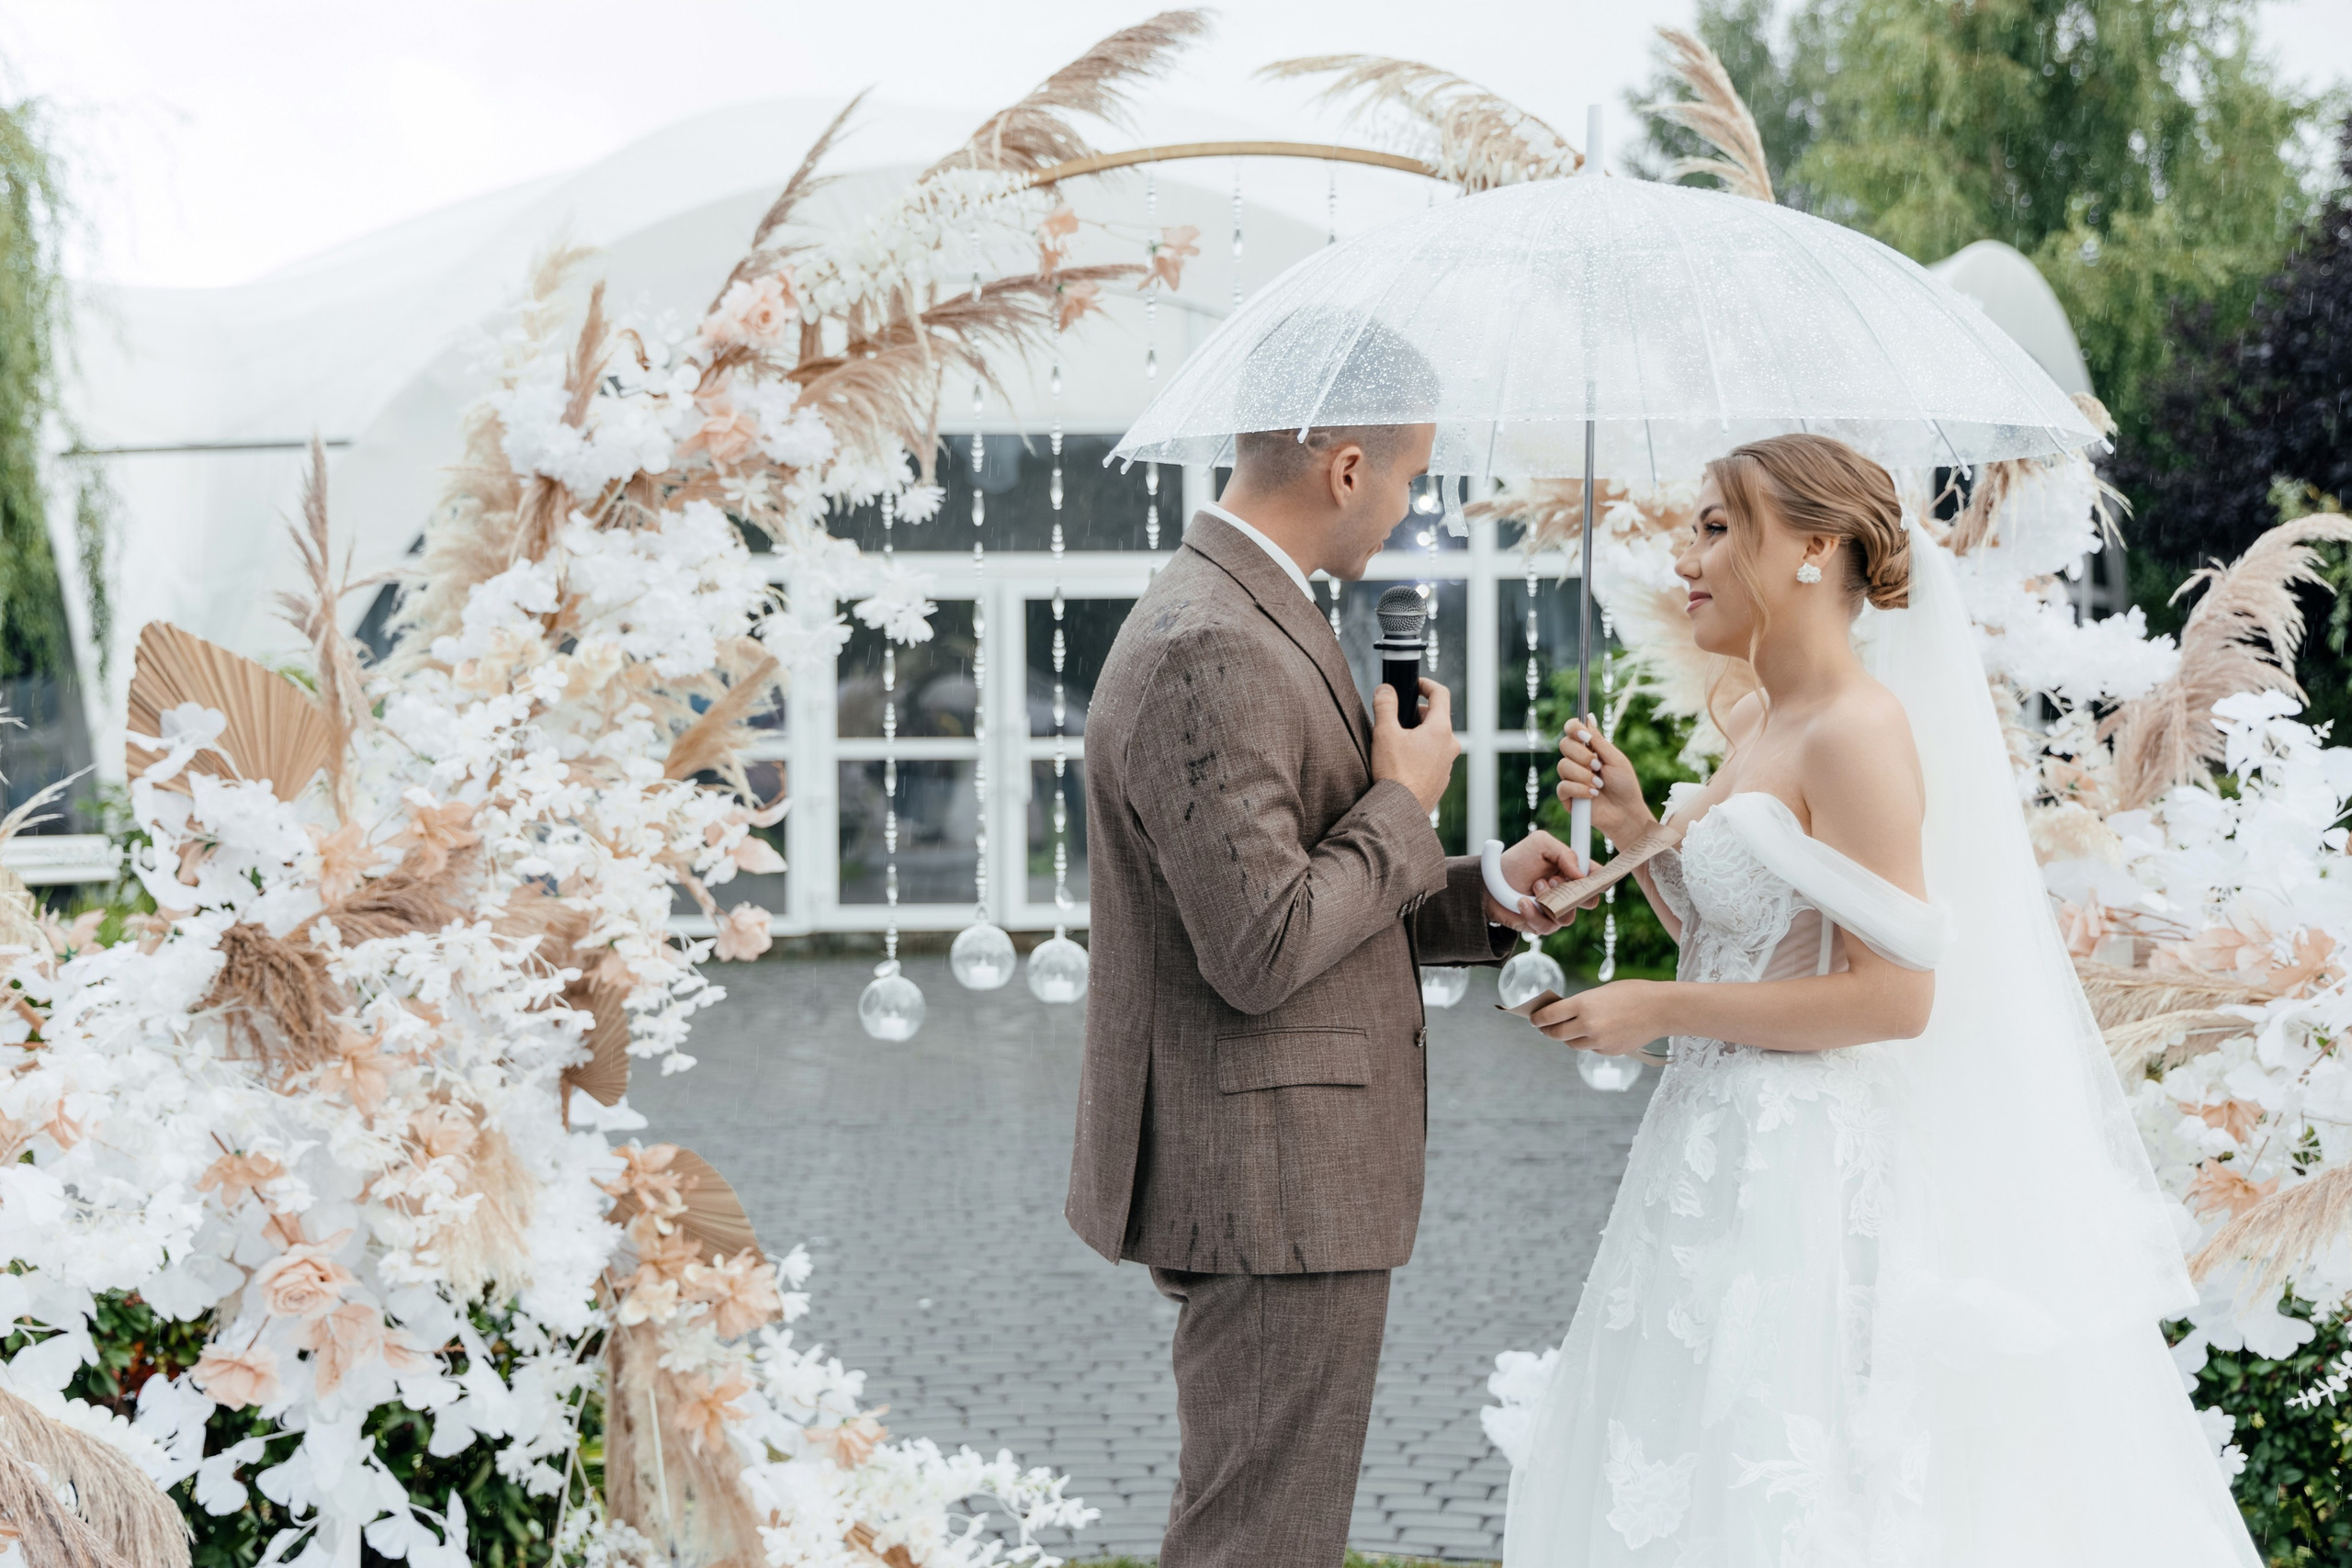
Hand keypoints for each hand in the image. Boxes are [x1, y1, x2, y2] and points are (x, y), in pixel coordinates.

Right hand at [1372, 678, 1460, 813]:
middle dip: (1416, 714)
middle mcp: (1450, 745)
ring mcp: (1448, 764)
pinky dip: (1421, 754)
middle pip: (1436, 718)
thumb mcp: (1384, 733)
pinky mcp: (1441, 780)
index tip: (1415, 685)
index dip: (1426, 684)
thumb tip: (1385, 689)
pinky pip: (1433, 758)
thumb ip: (1385, 705)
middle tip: (1396, 719)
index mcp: (1440, 730)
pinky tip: (1402, 764)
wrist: (1399, 811)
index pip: (1440, 694)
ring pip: (1435, 740)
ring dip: (1419, 736)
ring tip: (1397, 745)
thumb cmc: (1394, 774)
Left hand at [1482, 829, 1587, 933]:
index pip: (1597, 878)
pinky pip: (1548, 927)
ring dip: (1549, 901)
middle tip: (1556, 880)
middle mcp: (1567, 892)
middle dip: (1575, 893)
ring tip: (1534, 887)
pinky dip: (1533, 913)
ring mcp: (1556, 910)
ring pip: (1568, 917)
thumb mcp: (1540, 844)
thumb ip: (1565, 854)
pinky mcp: (1542, 925)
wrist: (1490, 882)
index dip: (1601, 880)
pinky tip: (1522, 902)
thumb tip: (1581, 875)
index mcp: (1572, 871)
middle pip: (1590, 901)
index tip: (1593, 878)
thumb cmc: (1516, 861)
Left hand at [1529, 979, 1666, 1054]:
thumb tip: (1560, 1013)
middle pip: (1555, 1034)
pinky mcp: (1609, 1051)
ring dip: (1567, 1037)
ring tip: (1567, 1029)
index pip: (1548, 1016)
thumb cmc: (1632, 993)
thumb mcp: (1600, 992)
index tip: (1533, 1019)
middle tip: (1544, 1026)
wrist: (1662, 1009)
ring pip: (1571, 1043)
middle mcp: (1588, 1025)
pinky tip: (1594, 1032)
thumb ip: (1579, 1004)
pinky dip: (1588, 1042)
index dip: (1537, 1018)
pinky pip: (1590, 1048)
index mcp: (1583, 1005)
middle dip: (1547, 1030)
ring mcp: (1598, 1041)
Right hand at [1556, 714, 1653, 847]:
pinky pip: (1563, 786)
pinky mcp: (1567, 796)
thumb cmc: (1625, 785)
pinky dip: (1579, 790)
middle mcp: (1577, 761)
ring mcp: (1570, 778)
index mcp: (1589, 749)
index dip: (1573, 728)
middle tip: (1598, 766)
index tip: (1585, 737)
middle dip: (1582, 756)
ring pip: (1563, 766)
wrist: (1626, 812)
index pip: (1571, 730)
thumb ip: (1599, 741)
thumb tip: (1588, 716)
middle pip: (1564, 745)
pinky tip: (1592, 795)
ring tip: (1599, 785)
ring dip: (1584, 775)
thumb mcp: (1615, 759)